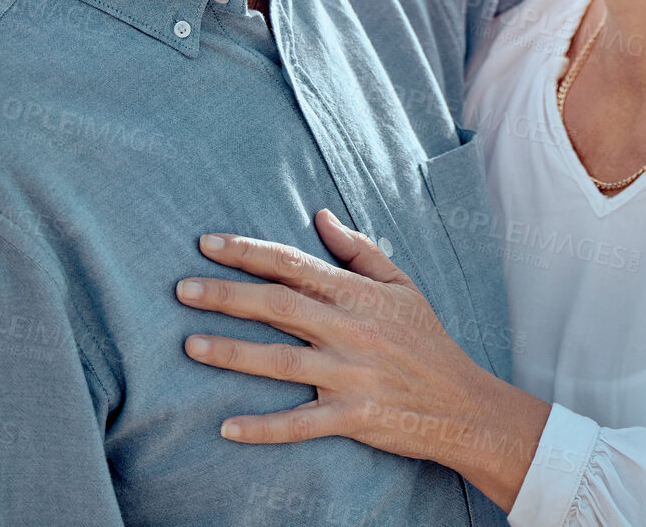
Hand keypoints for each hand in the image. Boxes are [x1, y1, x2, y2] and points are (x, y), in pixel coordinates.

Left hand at [176, 210, 549, 510]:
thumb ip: (359, 251)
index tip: (206, 244)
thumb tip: (320, 216)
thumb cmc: (427, 341)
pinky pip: (298, 424)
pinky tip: (226, 427)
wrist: (463, 405)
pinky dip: (262, 428)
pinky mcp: (352, 417)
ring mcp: (349, 375)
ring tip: (189, 345)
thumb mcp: (401, 286)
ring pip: (279, 362)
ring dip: (231, 353)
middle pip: (277, 306)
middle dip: (225, 295)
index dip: (247, 252)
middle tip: (182, 288)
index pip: (292, 264)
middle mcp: (350, 330)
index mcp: (358, 295)